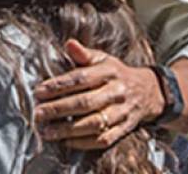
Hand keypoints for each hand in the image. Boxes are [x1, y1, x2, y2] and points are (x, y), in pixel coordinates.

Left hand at [32, 39, 163, 149]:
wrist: (150, 92)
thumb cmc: (116, 74)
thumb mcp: (103, 59)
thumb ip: (84, 54)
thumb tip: (69, 43)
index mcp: (109, 72)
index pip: (80, 78)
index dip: (58, 85)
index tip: (38, 92)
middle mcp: (117, 93)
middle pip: (85, 103)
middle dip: (59, 109)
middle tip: (38, 113)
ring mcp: (122, 113)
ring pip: (94, 124)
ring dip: (68, 129)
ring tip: (47, 131)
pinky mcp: (124, 130)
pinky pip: (104, 139)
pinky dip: (83, 143)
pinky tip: (65, 141)